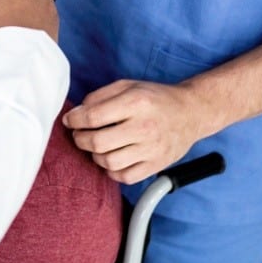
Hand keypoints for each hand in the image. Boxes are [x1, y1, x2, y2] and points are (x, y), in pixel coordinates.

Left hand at [62, 79, 215, 183]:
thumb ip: (100, 96)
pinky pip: (124, 176)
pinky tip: (113, 158)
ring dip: (95, 155)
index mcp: (136, 102)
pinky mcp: (156, 165)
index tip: (70, 120)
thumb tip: (77, 113)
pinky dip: (112, 170)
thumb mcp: (128, 85)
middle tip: (80, 135)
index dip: (74, 120)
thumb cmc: (155, 98)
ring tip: (97, 146)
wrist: (191, 112)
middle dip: (80, 139)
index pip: (93, 116)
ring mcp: (151, 149)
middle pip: (98, 142)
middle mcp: (144, 127)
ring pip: (108, 162)